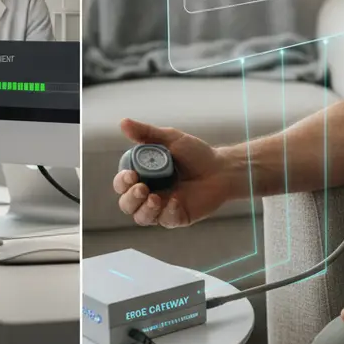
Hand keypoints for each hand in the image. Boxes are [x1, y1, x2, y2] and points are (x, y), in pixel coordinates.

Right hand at [112, 118, 235, 227]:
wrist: (222, 169)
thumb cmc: (195, 153)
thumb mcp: (170, 138)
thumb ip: (146, 132)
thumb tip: (122, 122)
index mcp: (143, 175)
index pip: (122, 184)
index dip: (122, 182)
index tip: (131, 175)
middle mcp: (149, 193)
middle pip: (126, 204)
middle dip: (130, 198)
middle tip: (142, 188)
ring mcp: (162, 207)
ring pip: (141, 218)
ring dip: (144, 210)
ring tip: (156, 198)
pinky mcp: (177, 218)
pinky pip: (165, 221)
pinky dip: (168, 213)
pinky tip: (177, 200)